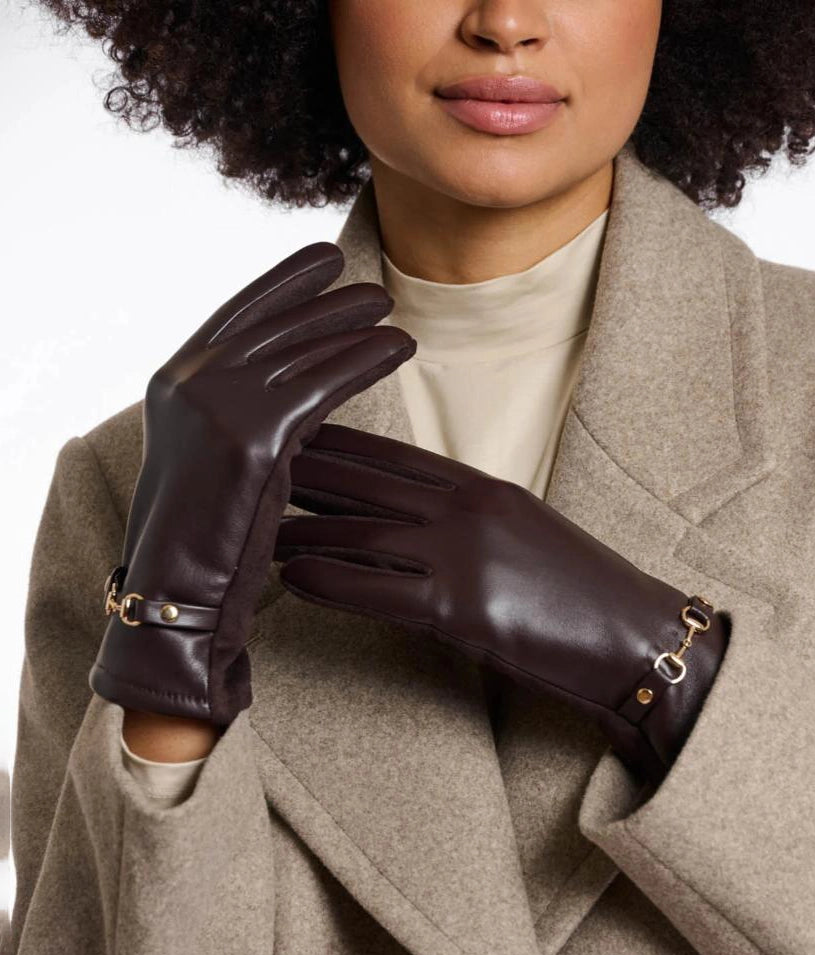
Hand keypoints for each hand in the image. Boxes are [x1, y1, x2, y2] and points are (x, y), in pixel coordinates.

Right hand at [90, 244, 415, 726]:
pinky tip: (398, 347)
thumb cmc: (200, 538)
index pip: (238, 313)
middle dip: (325, 299)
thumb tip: (291, 393)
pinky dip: (366, 359)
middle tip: (371, 285)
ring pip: (302, 346)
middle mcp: (190, 380)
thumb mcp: (209, 457)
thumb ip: (237, 414)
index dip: (284, 283)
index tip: (323, 261)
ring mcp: (218, 402)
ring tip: (392, 310)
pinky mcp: (254, 434)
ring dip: (352, 322)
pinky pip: (325, 381)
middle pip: (274, 322)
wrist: (176, 591)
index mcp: (174, 381)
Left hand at [274, 424, 728, 786]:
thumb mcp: (518, 530)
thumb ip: (462, 514)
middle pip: (361, 482)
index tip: (280, 435)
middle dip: (295, 474)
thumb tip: (404, 515)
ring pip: (358, 532)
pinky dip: (326, 581)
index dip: (327, 443)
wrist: (631, 635)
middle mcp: (466, 508)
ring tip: (249, 530)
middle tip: (240, 467)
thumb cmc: (575, 588)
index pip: (386, 454)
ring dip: (297, 531)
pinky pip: (375, 589)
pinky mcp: (463, 607)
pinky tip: (289, 577)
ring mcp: (463, 554)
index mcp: (478, 485)